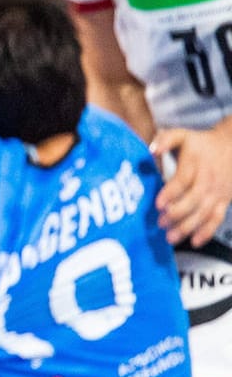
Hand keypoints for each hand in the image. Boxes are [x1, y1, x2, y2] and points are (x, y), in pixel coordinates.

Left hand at [152, 122, 231, 246]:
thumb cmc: (199, 143)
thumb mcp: (182, 135)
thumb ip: (165, 140)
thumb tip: (152, 150)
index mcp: (195, 163)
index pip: (183, 180)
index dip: (171, 193)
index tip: (158, 204)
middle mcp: (208, 179)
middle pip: (194, 199)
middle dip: (177, 214)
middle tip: (160, 223)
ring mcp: (217, 191)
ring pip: (204, 212)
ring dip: (188, 227)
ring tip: (170, 237)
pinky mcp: (224, 200)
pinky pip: (217, 217)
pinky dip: (207, 231)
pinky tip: (195, 241)